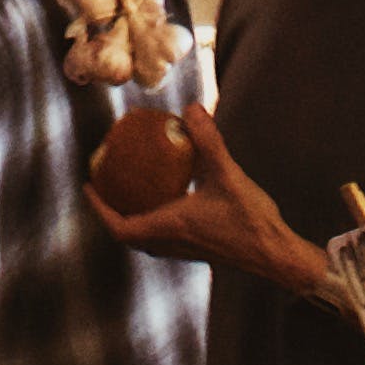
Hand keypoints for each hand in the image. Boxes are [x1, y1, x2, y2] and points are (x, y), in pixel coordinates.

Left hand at [85, 109, 332, 305]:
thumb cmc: (250, 219)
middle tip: (107, 186)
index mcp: (170, 227)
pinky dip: (154, 219)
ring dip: (133, 217)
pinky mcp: (199, 250)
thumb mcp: (227, 173)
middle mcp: (172, 243)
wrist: (275, 255)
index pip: (120, 227)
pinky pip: (163, 237)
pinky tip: (170, 197)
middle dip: (113, 212)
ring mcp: (185, 250)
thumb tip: (191, 109)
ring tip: (132, 190)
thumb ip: (208, 140)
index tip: (89, 187)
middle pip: (129, 234)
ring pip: (146, 238)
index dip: (99, 209)